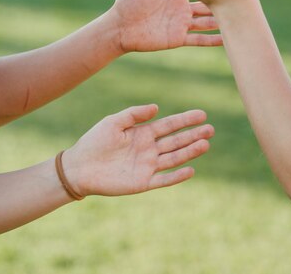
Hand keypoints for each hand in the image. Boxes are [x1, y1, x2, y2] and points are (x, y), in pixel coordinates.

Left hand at [62, 105, 212, 196]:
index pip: (169, 125)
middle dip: (194, 135)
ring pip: (174, 158)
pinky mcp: (143, 182)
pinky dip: (177, 176)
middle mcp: (149, 149)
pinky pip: (164, 179)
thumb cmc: (94, 141)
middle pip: (176, 141)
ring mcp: (148, 166)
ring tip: (205, 144)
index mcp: (143, 133)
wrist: (79, 167)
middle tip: (210, 129)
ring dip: (190, 152)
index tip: (202, 114)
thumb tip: (157, 108)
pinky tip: (190, 170)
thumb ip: (134, 114)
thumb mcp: (113, 122)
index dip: (186, 120)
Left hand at [109, 0, 222, 52]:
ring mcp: (181, 25)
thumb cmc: (127, 2)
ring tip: (241, 17)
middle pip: (207, 5)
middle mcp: (181, 9)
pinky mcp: (178, 39)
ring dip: (222, 21)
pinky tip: (228, 38)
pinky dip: (213, 40)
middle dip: (222, 1)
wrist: (119, 27)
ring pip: (207, 23)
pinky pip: (199, 40)